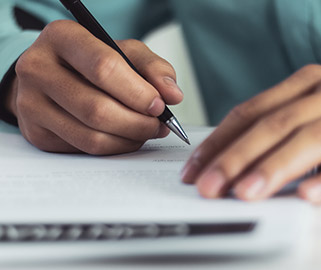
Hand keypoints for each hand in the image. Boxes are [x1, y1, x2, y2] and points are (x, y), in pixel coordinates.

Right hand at [6, 20, 182, 154]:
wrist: (54, 76)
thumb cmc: (94, 62)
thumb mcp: (126, 52)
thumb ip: (153, 69)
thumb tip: (173, 96)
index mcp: (62, 38)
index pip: (104, 68)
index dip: (138, 92)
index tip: (159, 105)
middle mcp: (38, 68)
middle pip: (97, 109)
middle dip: (138, 123)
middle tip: (158, 125)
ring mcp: (31, 104)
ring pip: (91, 136)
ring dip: (129, 139)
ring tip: (146, 131)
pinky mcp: (36, 133)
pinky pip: (84, 149)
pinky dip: (114, 148)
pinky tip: (125, 137)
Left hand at [181, 64, 320, 203]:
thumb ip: (285, 124)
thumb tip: (235, 155)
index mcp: (311, 83)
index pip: (254, 111)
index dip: (221, 140)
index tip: (195, 167)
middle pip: (278, 124)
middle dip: (238, 156)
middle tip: (209, 185)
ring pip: (315, 138)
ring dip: (277, 166)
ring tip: (247, 192)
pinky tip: (311, 195)